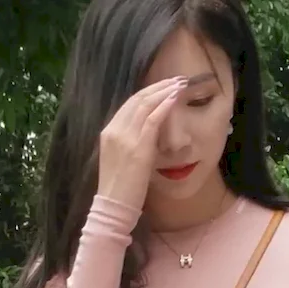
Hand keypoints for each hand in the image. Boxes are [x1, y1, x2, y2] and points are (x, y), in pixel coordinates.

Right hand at [98, 77, 187, 211]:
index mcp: (109, 132)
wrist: (113, 208)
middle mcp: (114, 130)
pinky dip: (164, 106)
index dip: (148, 92)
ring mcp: (125, 138)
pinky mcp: (138, 148)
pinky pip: (152, 120)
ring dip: (164, 91)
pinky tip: (175, 98)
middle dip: (158, 87)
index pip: (129, 105)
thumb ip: (131, 144)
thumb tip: (148, 135)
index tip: (163, 86)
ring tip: (180, 84)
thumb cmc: (120, 191)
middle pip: (137, 99)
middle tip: (176, 79)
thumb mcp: (122, 161)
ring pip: (145, 105)